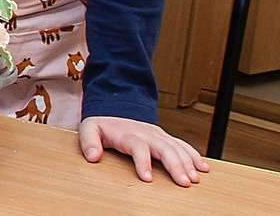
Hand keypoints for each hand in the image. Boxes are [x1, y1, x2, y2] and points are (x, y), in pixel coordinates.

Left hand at [80, 115, 209, 185]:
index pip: (138, 147)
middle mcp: (147, 134)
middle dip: (176, 165)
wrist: (115, 109)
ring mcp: (158, 135)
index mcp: (128, 134)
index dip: (143, 162)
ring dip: (188, 163)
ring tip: (195, 179)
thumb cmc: (104, 124)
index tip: (147, 178)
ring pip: (177, 147)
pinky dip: (194, 155)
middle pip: (164, 148)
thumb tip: (92, 156)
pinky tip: (203, 167)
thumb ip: (88, 142)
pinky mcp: (165, 138)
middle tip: (184, 182)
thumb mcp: (89, 129)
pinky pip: (182, 145)